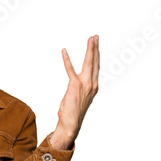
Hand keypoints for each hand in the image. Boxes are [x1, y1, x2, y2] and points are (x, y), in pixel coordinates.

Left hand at [50, 34, 98, 148]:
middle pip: (95, 62)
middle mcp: (92, 84)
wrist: (71, 124)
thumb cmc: (73, 113)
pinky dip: (67, 60)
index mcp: (94, 86)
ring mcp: (85, 85)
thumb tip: (77, 83)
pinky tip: (64, 52)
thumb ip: (81, 88)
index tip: (96, 45)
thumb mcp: (80, 98)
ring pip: (88, 63)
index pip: (96, 67)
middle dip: (95, 48)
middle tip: (95, 37)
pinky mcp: (75, 86)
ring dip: (89, 50)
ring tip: (90, 39)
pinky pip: (70, 70)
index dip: (96, 55)